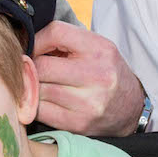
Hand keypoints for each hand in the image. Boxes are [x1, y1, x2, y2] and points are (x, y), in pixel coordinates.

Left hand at [30, 20, 144, 135]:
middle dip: (31, 66)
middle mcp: (97, 75)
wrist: (130, 109)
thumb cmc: (106, 73)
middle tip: (30, 68)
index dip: (37, 40)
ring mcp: (87, 102)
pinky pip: (40, 111)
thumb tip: (27, 43)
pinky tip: (42, 100)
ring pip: (37, 90)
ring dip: (32, 86)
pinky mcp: (78, 123)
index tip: (34, 48)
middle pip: (42, 66)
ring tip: (39, 84)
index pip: (56, 33)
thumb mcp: (96, 48)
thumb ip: (66, 41)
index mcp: (100, 49)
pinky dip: (34, 104)